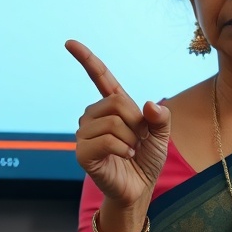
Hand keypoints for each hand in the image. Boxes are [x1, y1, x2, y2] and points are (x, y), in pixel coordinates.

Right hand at [67, 40, 170, 209]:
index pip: (99, 77)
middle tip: (139, 139)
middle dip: (136, 122)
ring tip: (131, 150)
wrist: (139, 188)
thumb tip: (149, 105)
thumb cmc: (146, 159)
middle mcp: (94, 116)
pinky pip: (107, 141)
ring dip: (131, 139)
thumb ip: (161, 117)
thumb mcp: (162, 135)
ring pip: (114, 123)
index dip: (86, 59)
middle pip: (117, 102)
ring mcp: (85, 134)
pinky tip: (125, 157)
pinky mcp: (82, 152)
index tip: (70, 42)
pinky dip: (124, 149)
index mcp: (112, 106)